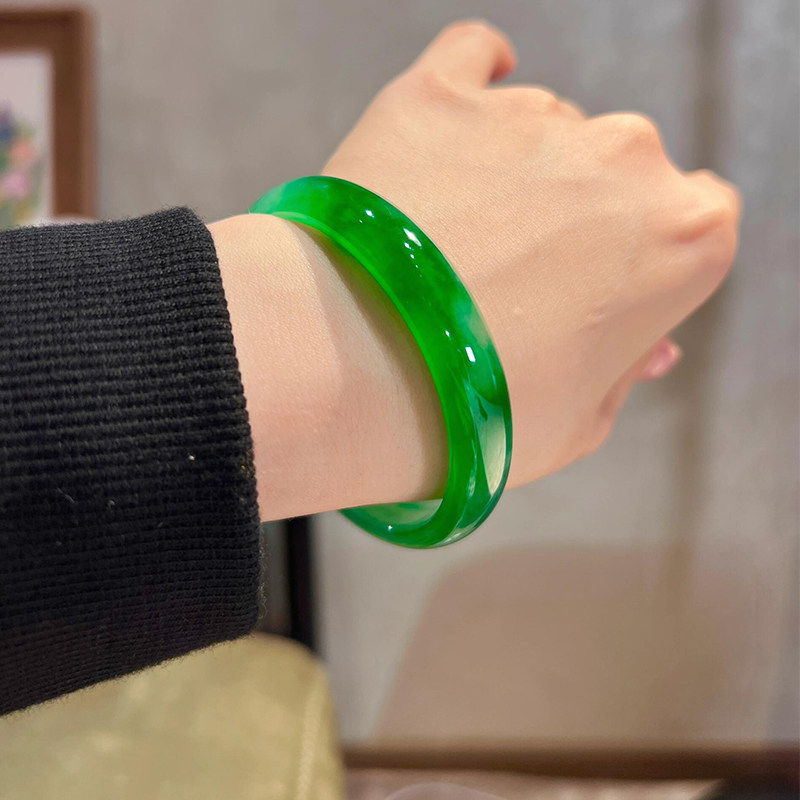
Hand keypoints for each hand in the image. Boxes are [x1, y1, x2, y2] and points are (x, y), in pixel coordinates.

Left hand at [323, 20, 739, 486]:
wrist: (356, 379)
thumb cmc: (475, 418)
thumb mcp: (581, 421)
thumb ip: (621, 368)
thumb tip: (644, 343)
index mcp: (683, 236)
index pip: (696, 222)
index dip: (646, 260)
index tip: (604, 289)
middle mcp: (623, 156)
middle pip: (618, 175)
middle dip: (581, 221)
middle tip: (517, 280)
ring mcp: (530, 116)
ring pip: (543, 132)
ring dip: (515, 176)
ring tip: (451, 244)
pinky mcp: (439, 94)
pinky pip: (472, 61)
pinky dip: (471, 88)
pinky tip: (455, 120)